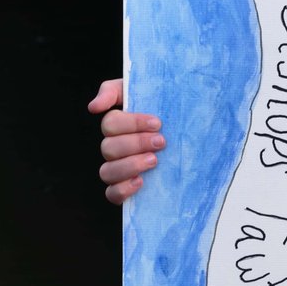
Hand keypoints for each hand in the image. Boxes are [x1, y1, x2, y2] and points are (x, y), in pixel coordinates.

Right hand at [92, 77, 162, 205]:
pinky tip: (140, 182)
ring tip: (154, 161)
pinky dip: (123, 189)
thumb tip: (93, 107)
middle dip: (136, 144)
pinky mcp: (125, 189)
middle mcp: (114, 148)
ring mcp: (118, 170)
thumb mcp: (147, 92)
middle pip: (109, 148)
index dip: (132, 124)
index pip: (110, 124)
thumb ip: (115, 91)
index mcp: (117, 126)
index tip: (158, 123)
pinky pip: (112, 194)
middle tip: (162, 142)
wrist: (193, 137)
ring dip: (130, 165)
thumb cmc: (166, 111)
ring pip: (107, 171)